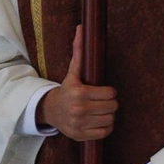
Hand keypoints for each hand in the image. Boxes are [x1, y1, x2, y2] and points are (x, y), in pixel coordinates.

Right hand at [39, 25, 117, 140]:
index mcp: (80, 93)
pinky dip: (105, 127)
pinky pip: (105, 132)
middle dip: (110, 103)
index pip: (111, 93)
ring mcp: (79, 124)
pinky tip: (97, 121)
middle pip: (113, 107)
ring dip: (108, 115)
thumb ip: (80, 50)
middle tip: (102, 101)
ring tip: (100, 110)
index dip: (110, 92)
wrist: (50, 110)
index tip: (104, 91)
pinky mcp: (80, 135)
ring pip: (110, 120)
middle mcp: (79, 109)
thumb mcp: (73, 71)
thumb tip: (82, 27)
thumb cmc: (67, 89)